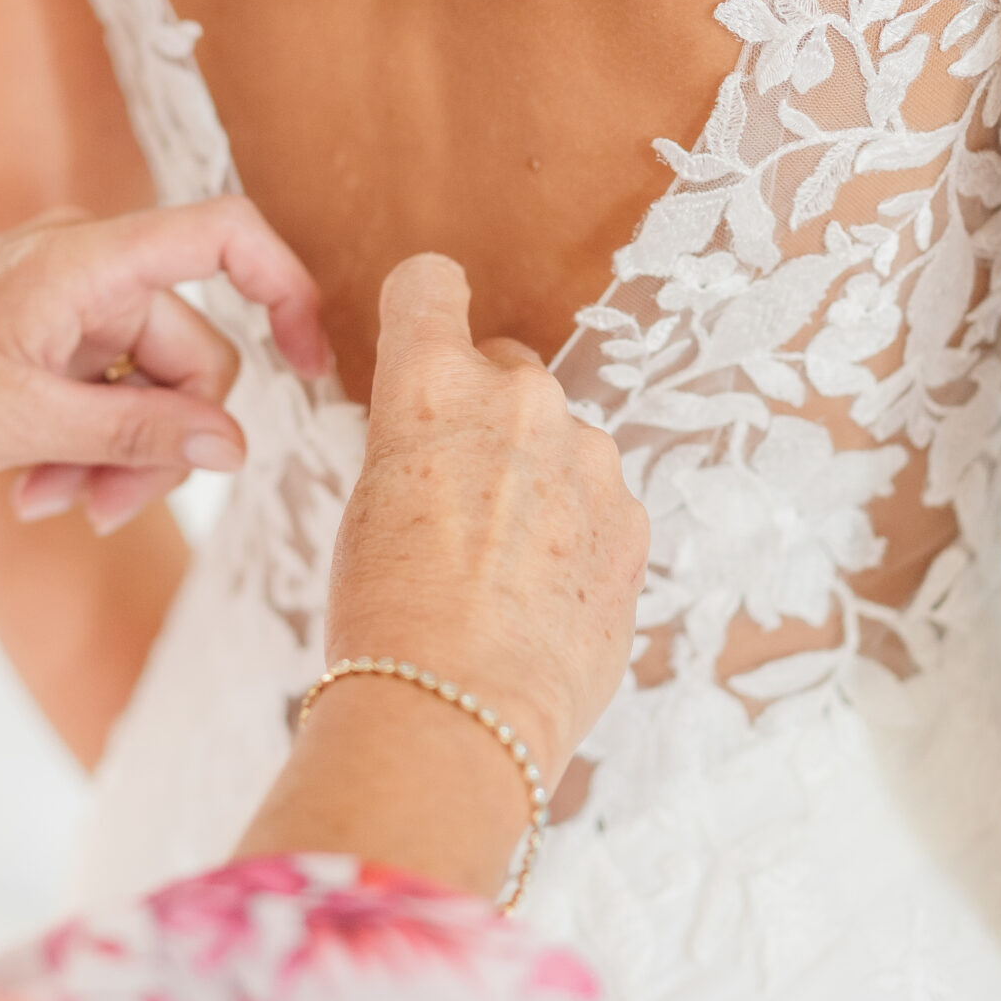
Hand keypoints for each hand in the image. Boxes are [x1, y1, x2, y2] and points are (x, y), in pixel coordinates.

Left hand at [0, 199, 330, 533]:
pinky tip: (41, 488)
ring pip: (155, 387)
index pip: (224, 233)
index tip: (311, 366)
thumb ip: (137, 436)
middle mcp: (90, 264)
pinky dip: (90, 443)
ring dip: (119, 457)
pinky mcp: (55, 331)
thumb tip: (237, 447)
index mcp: (86, 259)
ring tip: (54, 506)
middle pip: (194, 352)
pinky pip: (112, 389)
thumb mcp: (24, 429)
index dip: (287, 287)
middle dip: (162, 442)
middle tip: (102, 511)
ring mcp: (73, 297)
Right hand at [238, 255, 648, 899]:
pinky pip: (598, 503)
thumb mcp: (367, 505)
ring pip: (559, 442)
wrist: (457, 716)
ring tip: (497, 570)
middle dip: (481, 416)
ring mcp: (591, 461)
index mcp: (432, 384)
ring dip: (536, 480)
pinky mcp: (634, 523)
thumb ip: (417, 444)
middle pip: (503, 368)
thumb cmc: (385, 621)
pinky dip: (574, 536)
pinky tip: (540, 599)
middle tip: (451, 499)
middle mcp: (521, 401)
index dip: (424, 309)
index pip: (431, 284)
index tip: (425, 330)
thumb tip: (443, 442)